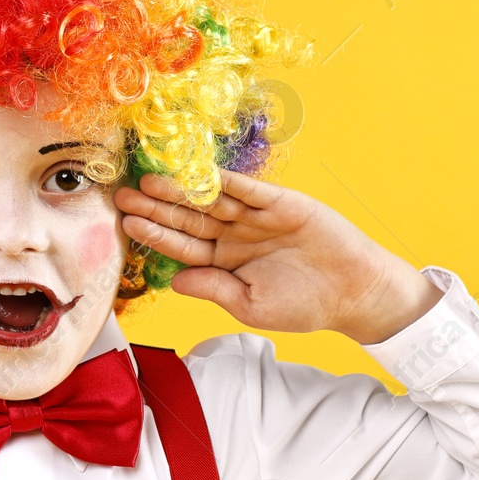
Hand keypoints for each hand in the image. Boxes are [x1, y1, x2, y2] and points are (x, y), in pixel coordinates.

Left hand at [115, 170, 441, 343]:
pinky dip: (226, 181)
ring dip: (183, 191)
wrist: (354, 293)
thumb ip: (213, 289)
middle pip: (189, 220)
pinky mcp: (281, 203)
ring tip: (151, 181)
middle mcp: (235, 236)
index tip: (128, 224)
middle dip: (158, 207)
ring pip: (212, 201)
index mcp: (225, 263)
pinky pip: (249, 190)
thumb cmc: (304, 306)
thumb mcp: (250, 306)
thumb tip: (173, 281)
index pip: (182, 247)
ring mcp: (257, 218)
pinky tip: (199, 173)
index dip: (155, 235)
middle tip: (124, 195)